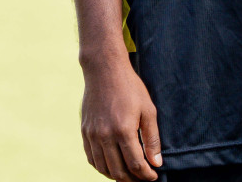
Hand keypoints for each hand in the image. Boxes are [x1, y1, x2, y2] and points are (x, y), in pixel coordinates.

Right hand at [81, 55, 161, 180]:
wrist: (104, 70)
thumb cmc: (130, 87)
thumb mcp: (148, 109)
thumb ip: (152, 138)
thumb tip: (156, 163)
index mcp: (124, 130)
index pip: (136, 164)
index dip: (146, 175)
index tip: (153, 177)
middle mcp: (105, 136)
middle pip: (118, 171)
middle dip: (132, 180)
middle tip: (142, 178)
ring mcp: (92, 135)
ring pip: (103, 168)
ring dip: (117, 176)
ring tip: (129, 175)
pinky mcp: (85, 132)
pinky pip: (92, 159)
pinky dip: (102, 167)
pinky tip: (113, 165)